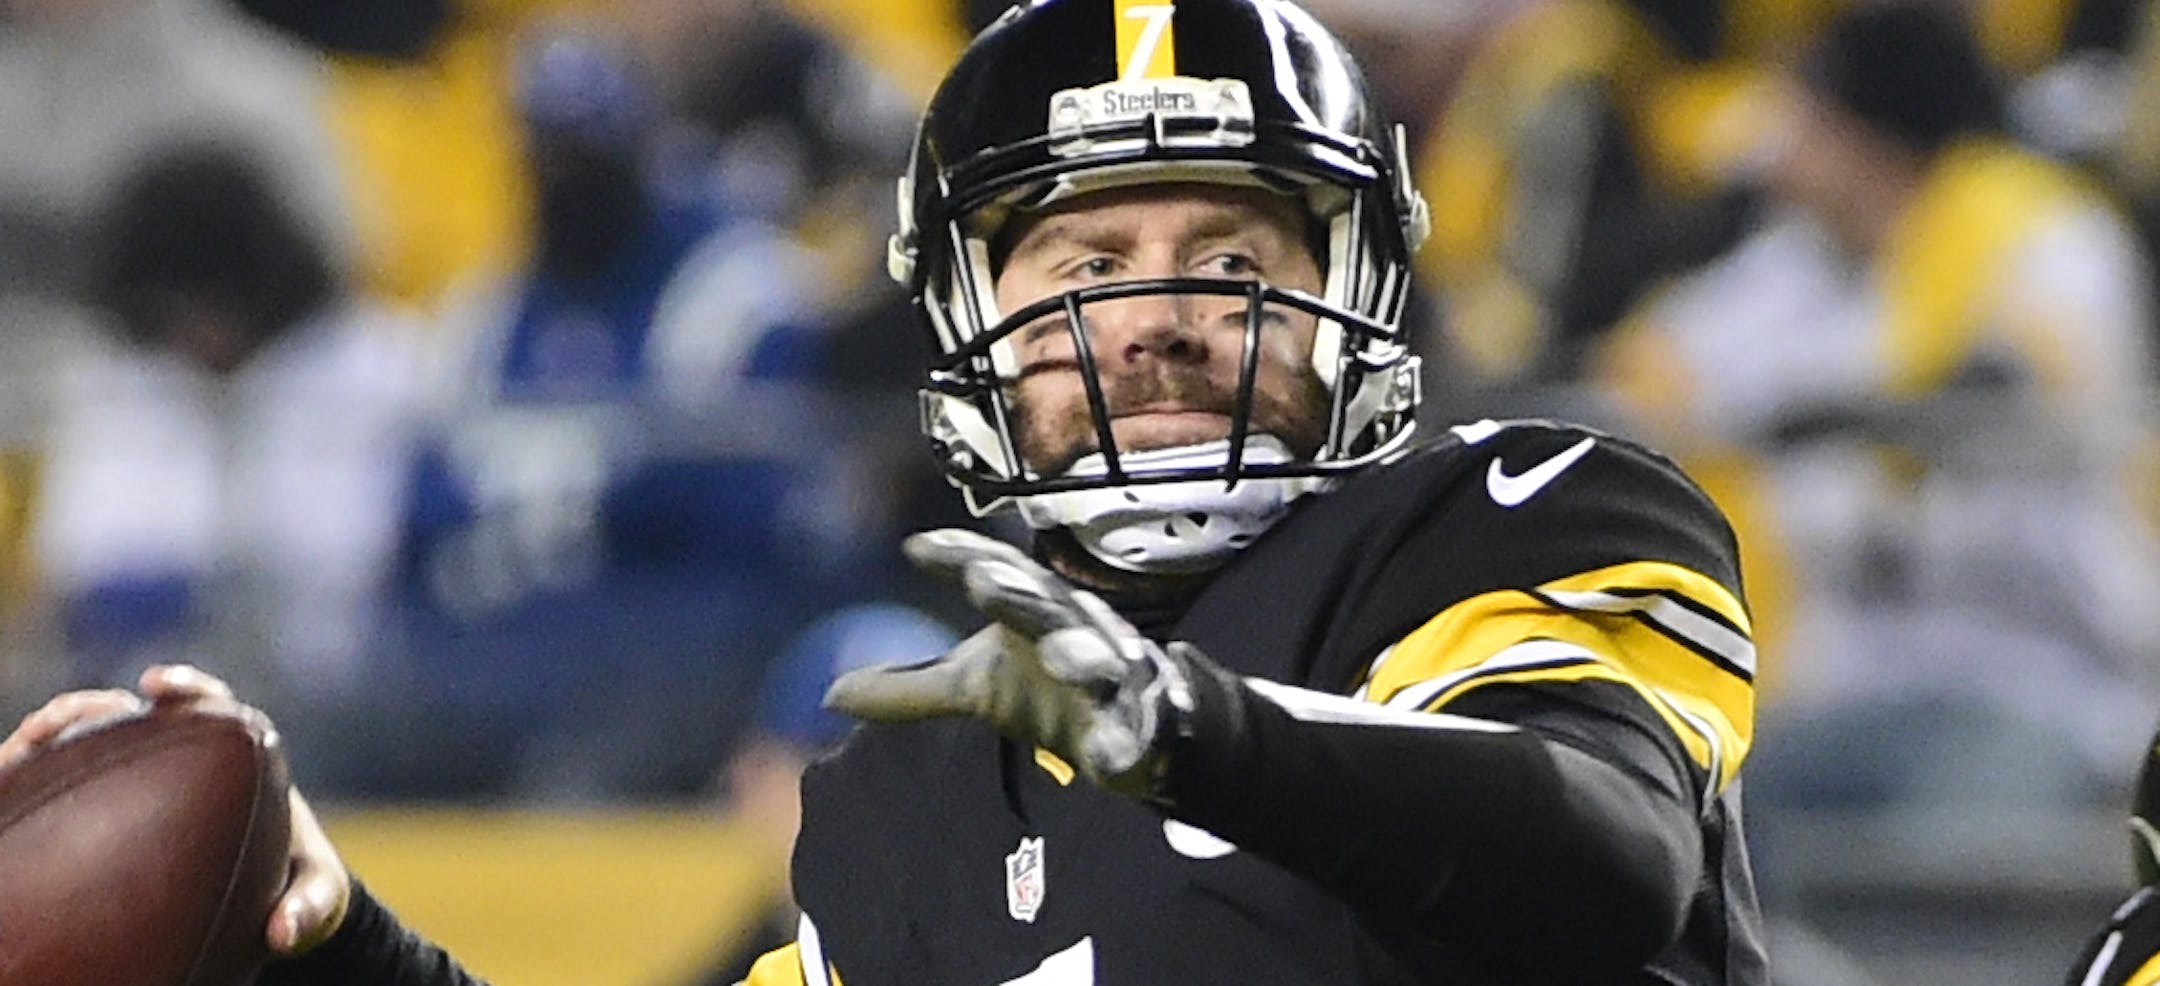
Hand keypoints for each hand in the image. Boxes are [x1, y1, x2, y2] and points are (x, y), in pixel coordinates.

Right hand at [0, 665, 351, 955]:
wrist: (270, 893)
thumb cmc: (297, 880)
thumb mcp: (316, 893)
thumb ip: (310, 907)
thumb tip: (283, 933)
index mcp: (242, 755)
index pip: (212, 704)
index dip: (186, 688)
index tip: (157, 686)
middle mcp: (188, 755)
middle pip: (134, 714)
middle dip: (89, 709)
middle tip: (51, 723)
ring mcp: (148, 775)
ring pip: (93, 742)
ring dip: (53, 739)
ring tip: (17, 751)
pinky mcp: (118, 801)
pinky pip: (76, 780)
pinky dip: (44, 776)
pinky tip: (9, 785)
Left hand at [824, 529, 1196, 795]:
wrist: (1144, 721)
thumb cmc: (1051, 688)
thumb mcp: (977, 688)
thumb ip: (910, 688)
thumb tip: (828, 694)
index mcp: (1033, 614)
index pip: (996, 575)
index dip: (961, 556)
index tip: (918, 548)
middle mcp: (1074, 633)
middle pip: (1045, 607)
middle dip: (1019, 595)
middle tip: (982, 581)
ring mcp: (1114, 678)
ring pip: (1101, 661)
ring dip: (1082, 655)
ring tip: (1061, 657)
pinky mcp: (1143, 727)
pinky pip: (1137, 733)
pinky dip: (1124, 743)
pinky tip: (1108, 755)